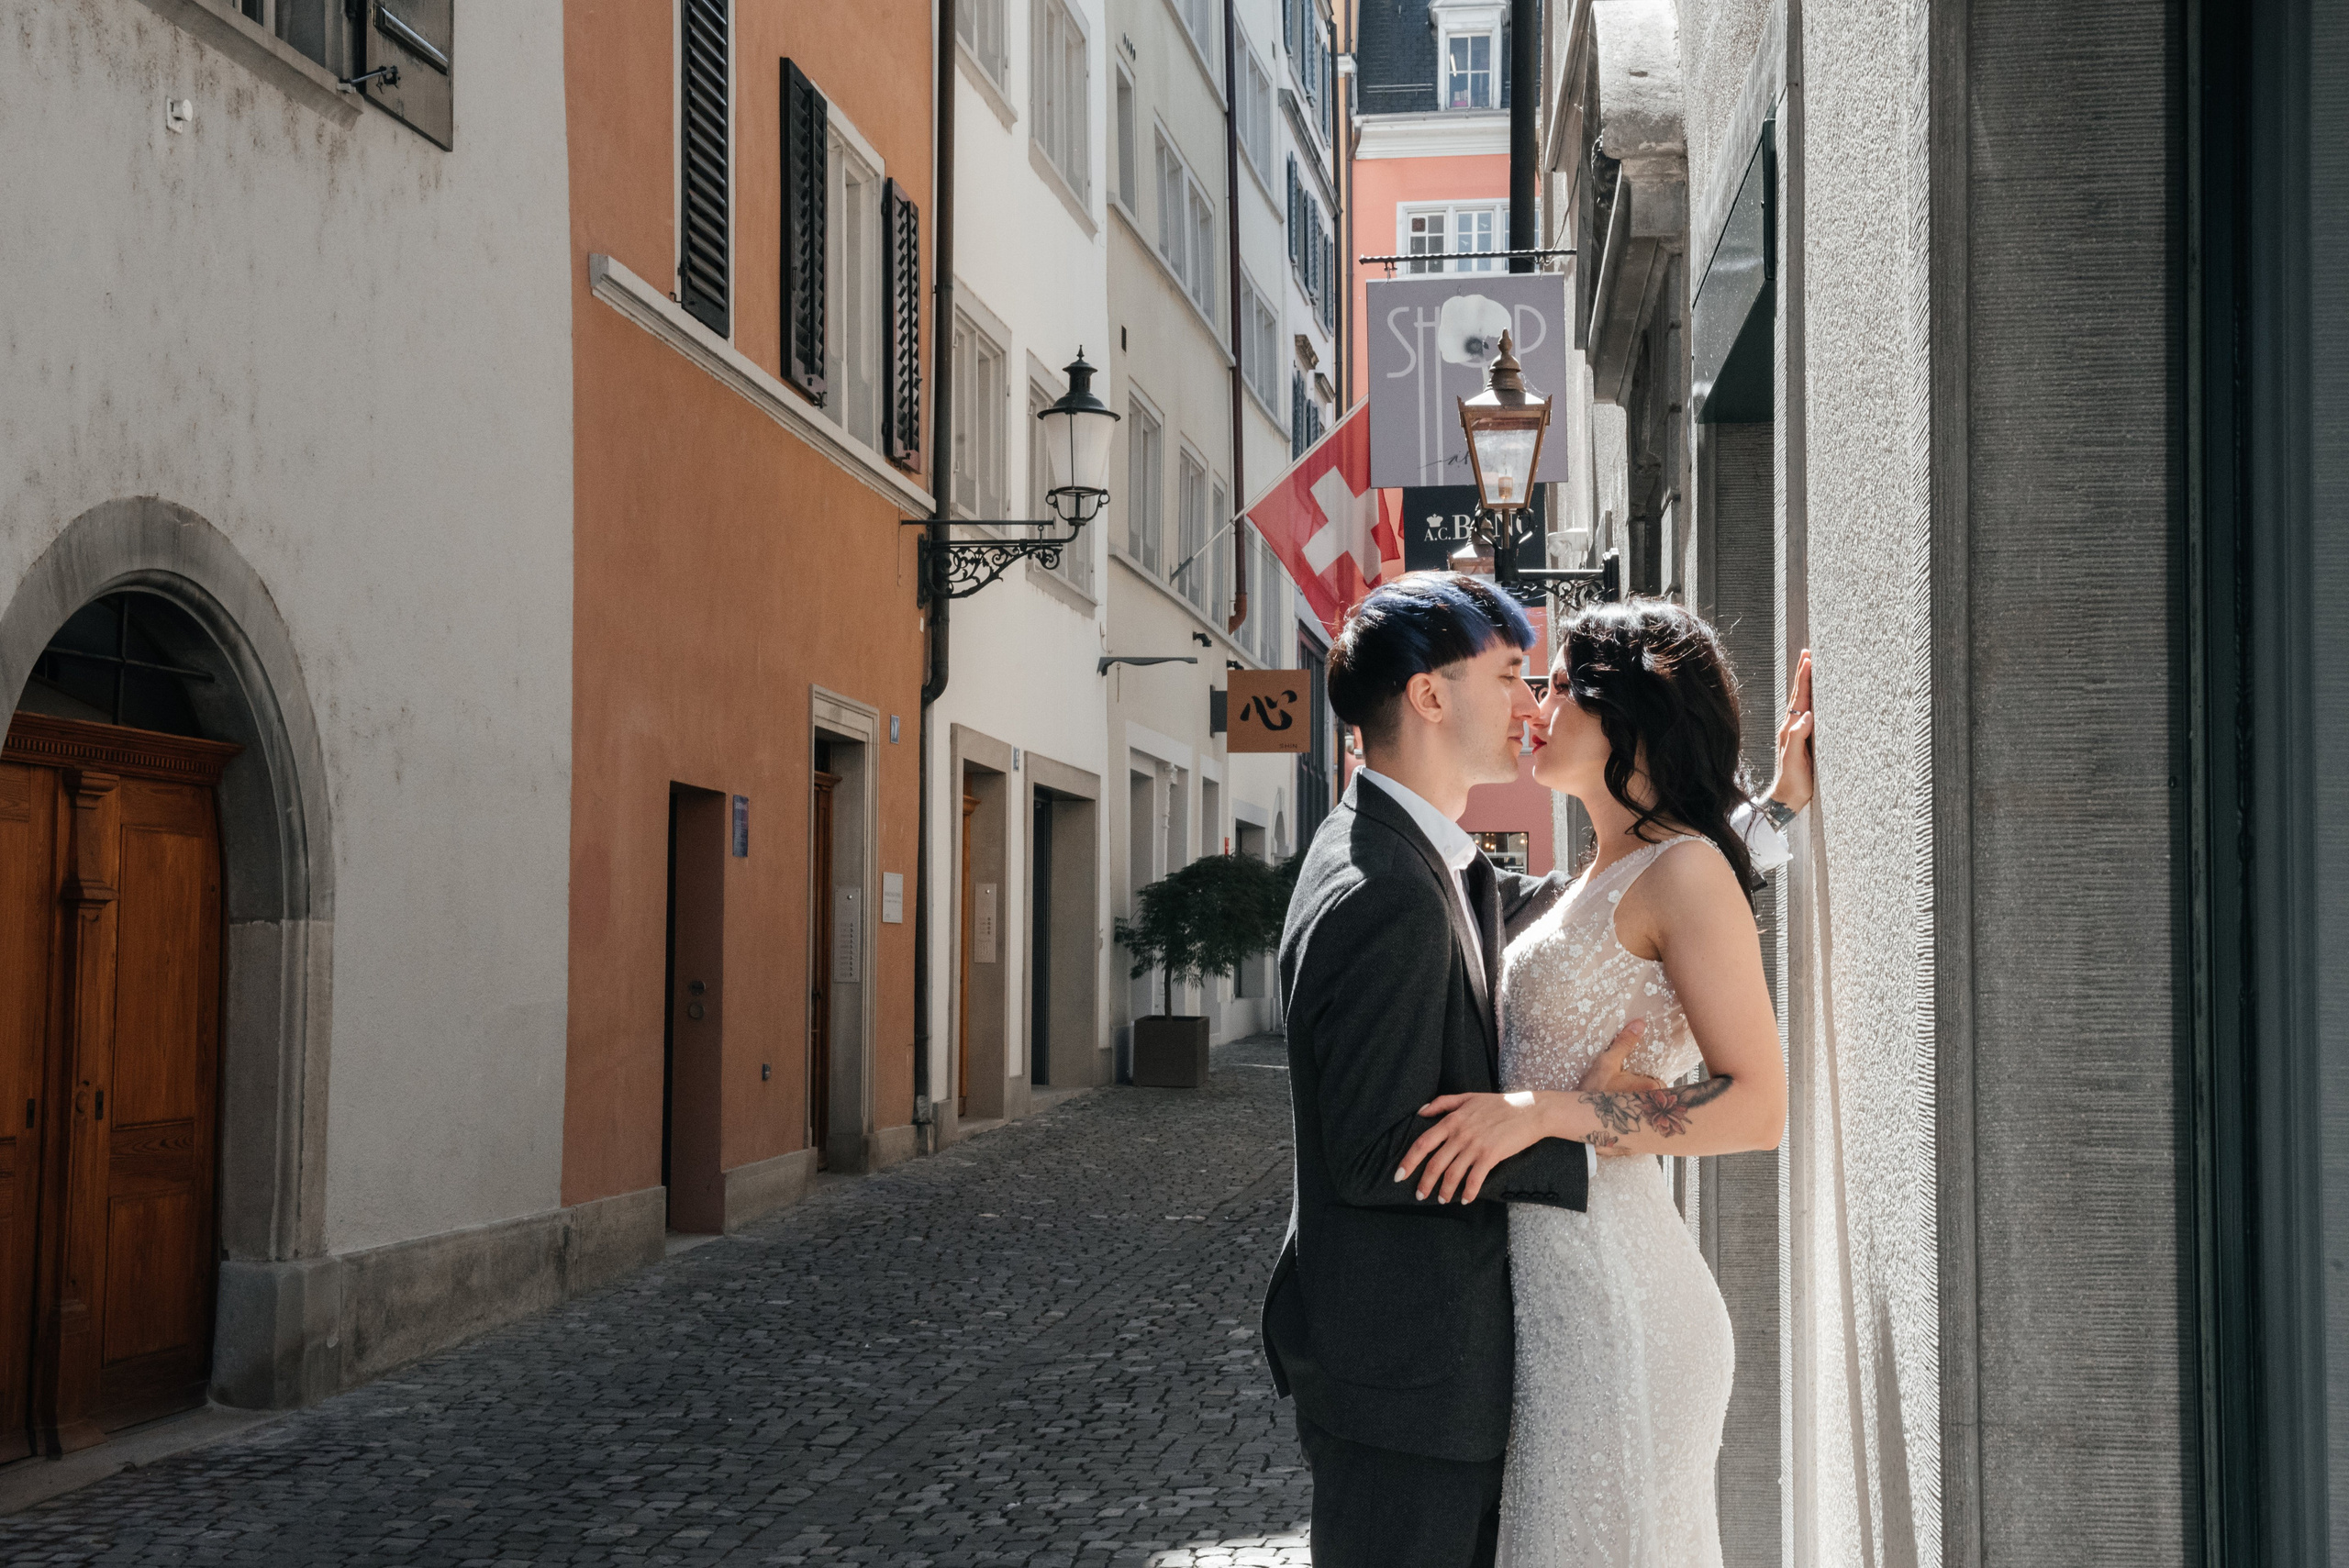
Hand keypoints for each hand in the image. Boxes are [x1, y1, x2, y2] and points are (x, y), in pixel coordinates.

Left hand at [1395, 1089, 1553, 1204]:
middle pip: (1435, 1163)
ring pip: (1453, 1174)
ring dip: (1445, 1191)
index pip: (1423, 1143)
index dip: (1409, 1160)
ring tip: (1442, 1200)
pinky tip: (1466, 1200)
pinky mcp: (1491, 1155)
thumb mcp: (1467, 1097)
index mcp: (1452, 1120)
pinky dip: (1468, 1192)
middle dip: (1424, 1183)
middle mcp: (1460, 1134)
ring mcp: (1475, 1146)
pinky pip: (1475, 1179)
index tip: (1399, 1174)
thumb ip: (1442, 1103)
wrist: (1529, 1110)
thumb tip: (1420, 1112)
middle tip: (1419, 1195)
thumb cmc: (1499, 1104)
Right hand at [1578, 1018, 1661, 1156]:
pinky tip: (1620, 1128)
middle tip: (1622, 1098)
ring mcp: (1642, 1130)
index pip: (1660, 1085)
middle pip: (1657, 1104)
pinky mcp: (1633, 1145)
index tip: (1630, 1084)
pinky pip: (1641, 1137)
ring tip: (1620, 1112)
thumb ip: (1625, 1042)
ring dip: (1640, 1116)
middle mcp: (1650, 1112)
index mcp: (1649, 1091)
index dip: (1645, 1083)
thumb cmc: (1590, 1091)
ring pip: (1649, 1120)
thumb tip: (1640, 1023)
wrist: (1571, 1119)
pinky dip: (1634, 1134)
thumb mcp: (1606, 1063)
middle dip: (1645, 1101)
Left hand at [1765, 650, 1814, 810]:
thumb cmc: (1793, 780)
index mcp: (1791, 728)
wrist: (1789, 797)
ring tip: (1812, 667)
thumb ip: (1798, 737)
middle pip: (1800, 694)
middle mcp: (1793, 726)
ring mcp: (1798, 732)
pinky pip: (1810, 714)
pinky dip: (1814, 700)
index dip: (1804, 677)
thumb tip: (1807, 715)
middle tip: (1809, 653)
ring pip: (1804, 702)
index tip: (1808, 659)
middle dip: (1804, 673)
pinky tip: (1818, 698)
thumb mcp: (1795, 759)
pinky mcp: (1805, 740)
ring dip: (1808, 684)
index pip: (1800, 697)